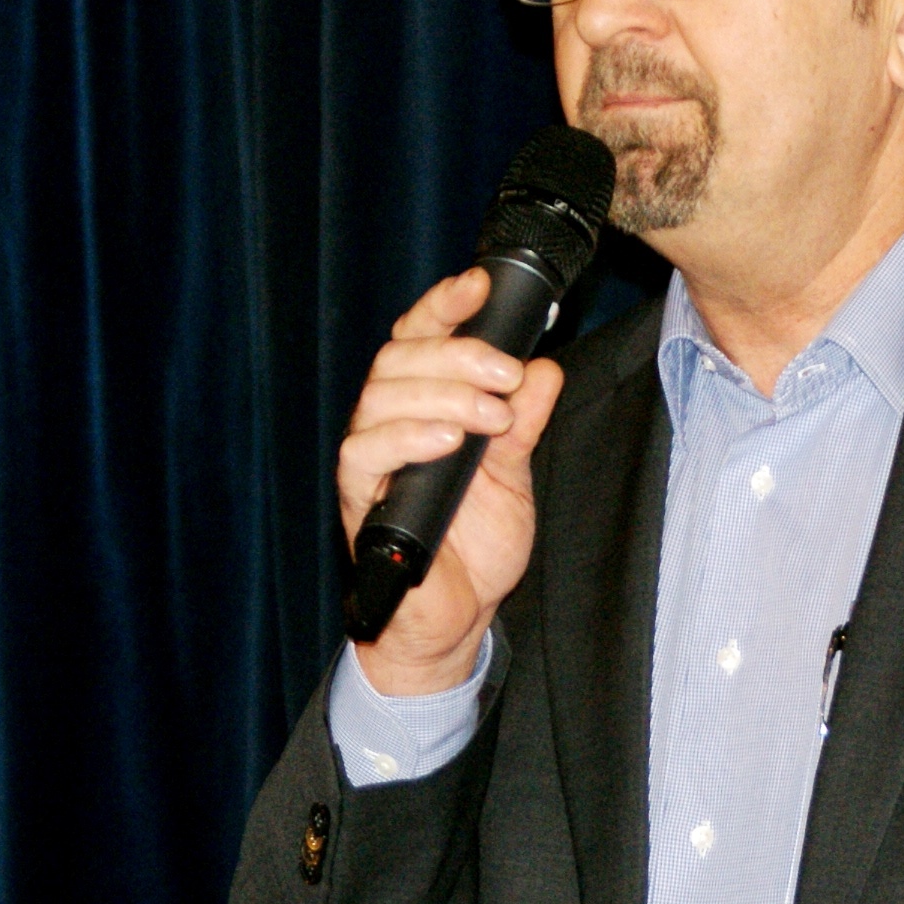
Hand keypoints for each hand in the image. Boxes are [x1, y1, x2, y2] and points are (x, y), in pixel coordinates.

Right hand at [337, 267, 565, 693]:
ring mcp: (369, 461)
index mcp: (422, 407)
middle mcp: (387, 424)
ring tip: (490, 415)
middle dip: (457, 354)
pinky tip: (445, 441)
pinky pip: (363, 454)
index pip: (420, 338)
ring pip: (380, 398)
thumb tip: (545, 368)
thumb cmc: (476, 545)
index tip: (479, 285)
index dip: (444, 305)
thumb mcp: (516, 473)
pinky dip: (406, 439)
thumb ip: (524, 421)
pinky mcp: (358, 500)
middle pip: (398, 359)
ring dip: (442, 395)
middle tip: (506, 374)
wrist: (458, 618)